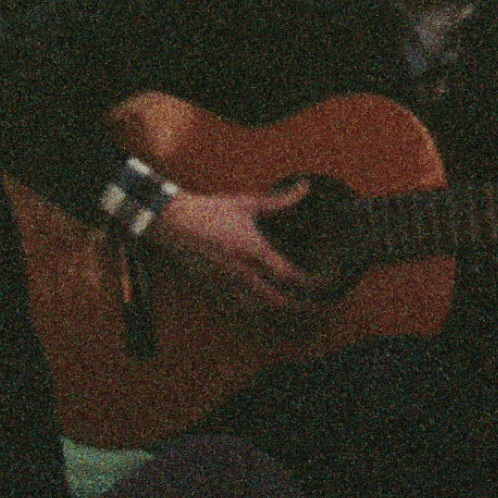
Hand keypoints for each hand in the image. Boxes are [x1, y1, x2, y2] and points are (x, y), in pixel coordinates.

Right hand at [149, 189, 331, 327]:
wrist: (172, 222)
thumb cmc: (209, 210)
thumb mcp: (246, 203)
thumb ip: (280, 200)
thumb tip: (304, 188)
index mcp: (253, 252)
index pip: (290, 276)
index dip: (311, 283)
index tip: (325, 282)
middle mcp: (243, 273)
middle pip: (278, 301)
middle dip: (301, 306)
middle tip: (318, 304)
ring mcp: (227, 284)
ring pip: (260, 307)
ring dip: (279, 309)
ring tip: (295, 304)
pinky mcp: (214, 288)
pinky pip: (241, 305)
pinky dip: (258, 307)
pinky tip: (265, 302)